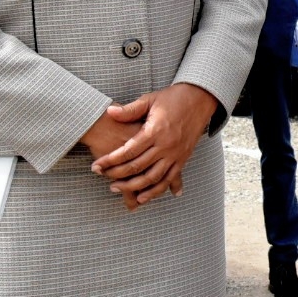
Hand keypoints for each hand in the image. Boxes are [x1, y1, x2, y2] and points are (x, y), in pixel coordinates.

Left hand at [91, 83, 217, 208]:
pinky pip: (169, 179)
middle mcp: (166, 145)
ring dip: (134, 187)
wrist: (201, 98)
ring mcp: (175, 153)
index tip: (96, 166)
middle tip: (103, 178)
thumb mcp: (150, 99)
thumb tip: (109, 111)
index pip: (128, 151)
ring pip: (153, 178)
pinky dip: (157, 191)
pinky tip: (144, 198)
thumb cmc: (173, 98)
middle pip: (138, 167)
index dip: (110, 160)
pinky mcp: (183, 158)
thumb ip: (129, 110)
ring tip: (118, 189)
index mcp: (155, 130)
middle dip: (117, 175)